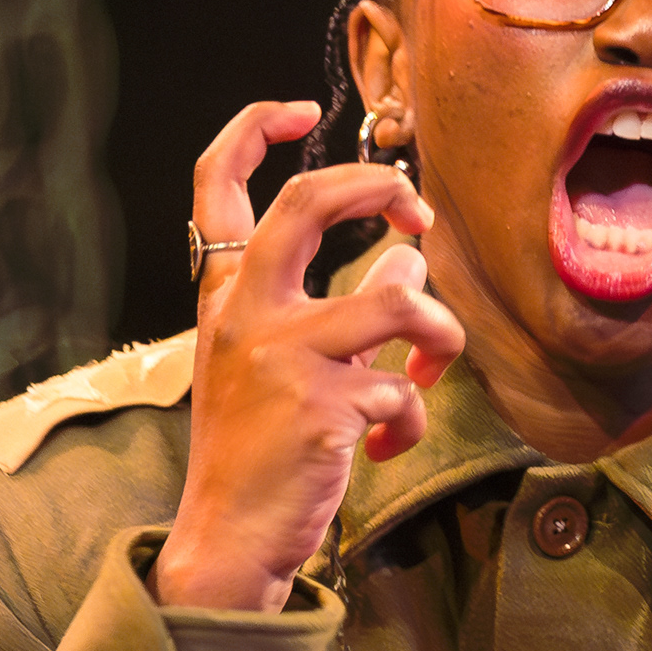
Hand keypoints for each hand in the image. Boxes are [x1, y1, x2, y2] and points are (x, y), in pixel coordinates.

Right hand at [151, 100, 465, 612]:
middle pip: (311, 202)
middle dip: (380, 189)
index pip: (213, 185)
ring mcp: (282, 359)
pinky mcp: (324, 408)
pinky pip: (405, 386)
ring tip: (427, 366)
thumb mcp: (272, 370)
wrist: (228, 540)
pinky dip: (412, 416)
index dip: (253, 129)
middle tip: (418, 213)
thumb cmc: (256, 455)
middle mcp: (245, 316)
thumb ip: (331, 311)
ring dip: (437, 328)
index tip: (300, 110)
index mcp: (222, 300)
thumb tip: (406, 261)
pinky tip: (389, 445)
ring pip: (397, 295)